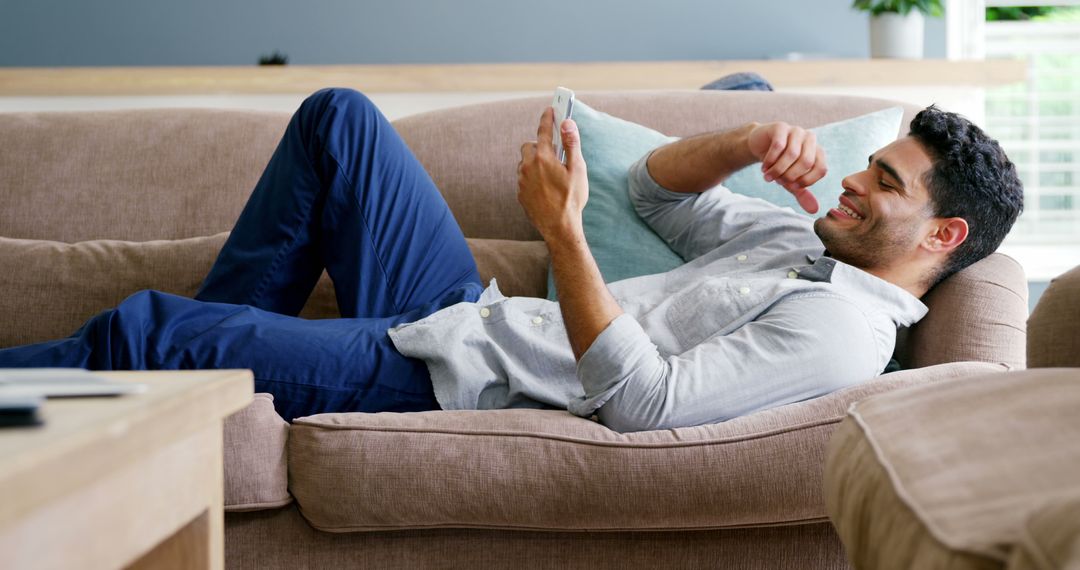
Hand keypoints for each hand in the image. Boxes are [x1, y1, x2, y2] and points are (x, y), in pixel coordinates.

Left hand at [517, 107, 589, 240]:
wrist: (559, 227)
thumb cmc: (571, 199)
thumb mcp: (577, 170)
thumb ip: (571, 144)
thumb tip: (567, 123)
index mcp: (543, 158)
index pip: (543, 131)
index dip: (548, 118)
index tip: (550, 109)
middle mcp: (528, 166)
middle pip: (529, 146)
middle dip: (539, 145)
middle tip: (554, 152)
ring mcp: (522, 181)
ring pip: (525, 163)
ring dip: (535, 162)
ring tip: (551, 173)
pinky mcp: (520, 193)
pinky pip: (524, 178)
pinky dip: (532, 177)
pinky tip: (545, 187)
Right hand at [746, 122, 824, 213]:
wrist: (760, 146)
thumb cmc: (779, 164)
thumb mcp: (790, 180)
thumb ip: (802, 193)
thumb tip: (814, 210)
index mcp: (817, 151)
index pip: (821, 169)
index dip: (806, 181)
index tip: (792, 186)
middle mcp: (810, 139)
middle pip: (806, 162)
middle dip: (789, 176)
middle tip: (777, 181)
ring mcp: (796, 131)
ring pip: (792, 154)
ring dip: (778, 169)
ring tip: (768, 176)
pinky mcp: (781, 127)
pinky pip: (778, 145)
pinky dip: (770, 160)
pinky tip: (764, 167)